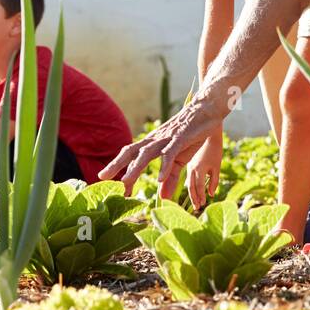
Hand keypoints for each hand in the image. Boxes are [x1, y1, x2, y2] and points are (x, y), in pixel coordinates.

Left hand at [99, 90, 225, 197]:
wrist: (207, 111)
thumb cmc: (191, 135)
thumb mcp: (180, 161)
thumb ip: (170, 178)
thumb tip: (162, 198)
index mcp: (152, 144)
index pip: (130, 156)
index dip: (118, 167)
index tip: (107, 183)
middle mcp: (155, 140)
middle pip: (131, 151)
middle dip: (116, 163)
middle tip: (102, 177)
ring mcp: (167, 138)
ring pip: (147, 153)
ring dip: (135, 167)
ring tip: (126, 182)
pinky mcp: (181, 137)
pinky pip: (170, 153)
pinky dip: (164, 166)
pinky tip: (159, 179)